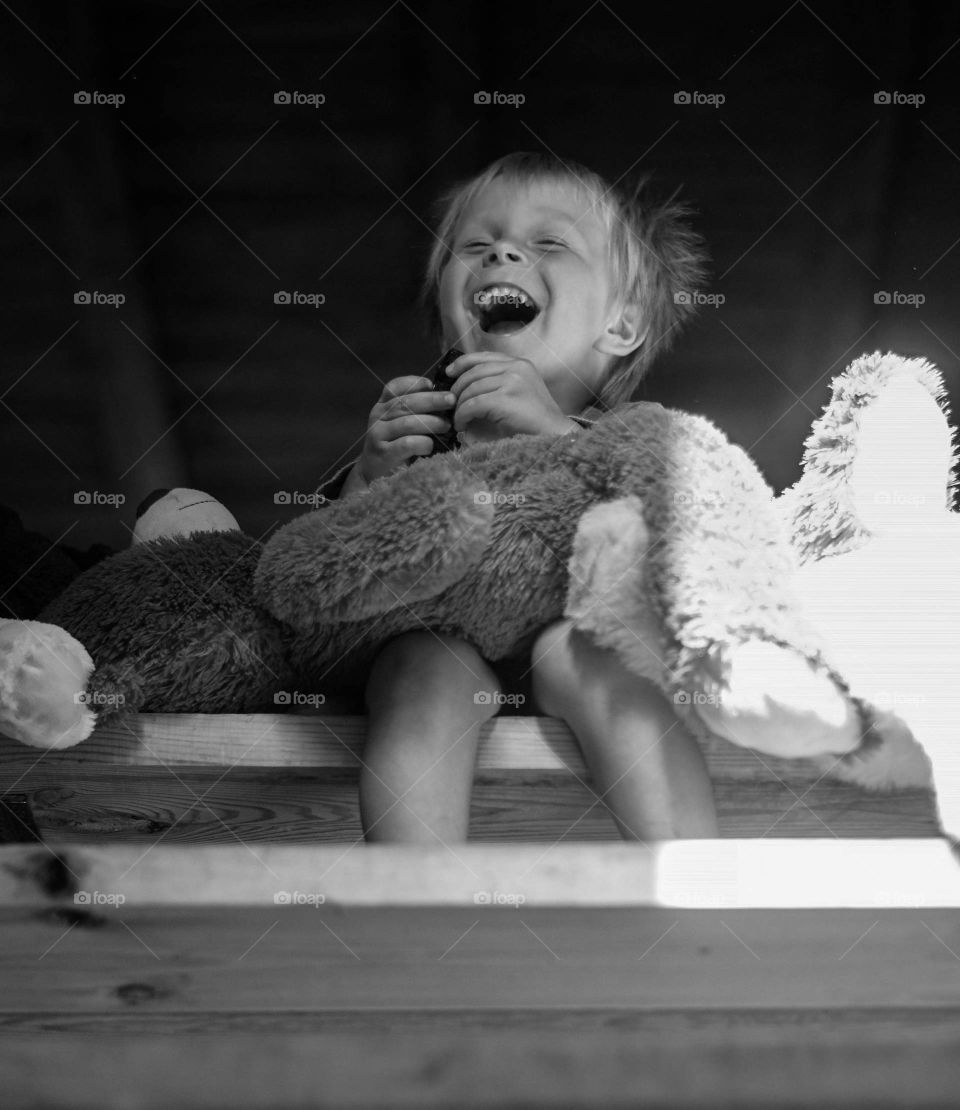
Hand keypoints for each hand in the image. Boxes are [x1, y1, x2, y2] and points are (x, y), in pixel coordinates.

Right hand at [351, 375, 455, 486]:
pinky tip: (430, 446)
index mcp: (382, 406)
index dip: (413, 383)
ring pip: (407, 423)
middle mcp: (377, 416)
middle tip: (452, 401)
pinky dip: (423, 443)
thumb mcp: (401, 424)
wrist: (374, 474)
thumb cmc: (395, 445)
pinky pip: (407, 444)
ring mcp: (377, 435)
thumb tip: (445, 399)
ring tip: (447, 426)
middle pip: (405, 403)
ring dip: (431, 422)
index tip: (431, 384)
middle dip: (432, 400)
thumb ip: (415, 411)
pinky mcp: (383, 453)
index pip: (394, 387)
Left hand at [444, 351, 577, 443]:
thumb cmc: (536, 421)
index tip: (449, 373)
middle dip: (457, 388)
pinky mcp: (506, 399)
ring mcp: (512, 381)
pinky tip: (462, 425)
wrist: (556, 435)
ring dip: (459, 406)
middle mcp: (516, 368)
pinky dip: (463, 415)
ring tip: (457, 420)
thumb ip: (498, 385)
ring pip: (472, 389)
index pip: (484, 357)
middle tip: (450, 404)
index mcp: (520, 364)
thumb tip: (465, 390)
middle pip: (474, 372)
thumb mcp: (518, 394)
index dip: (462, 363)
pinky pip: (474, 404)